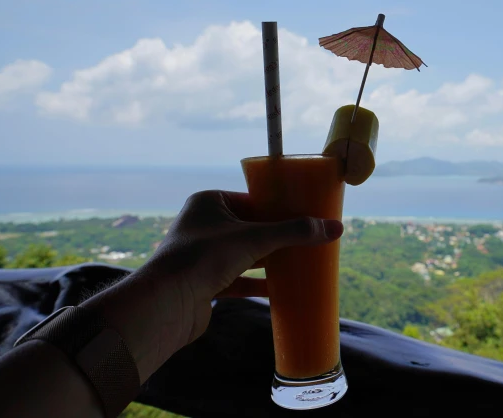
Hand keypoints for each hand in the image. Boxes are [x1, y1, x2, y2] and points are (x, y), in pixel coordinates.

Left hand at [82, 190, 342, 381]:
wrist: (166, 303)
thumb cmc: (205, 257)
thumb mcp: (255, 238)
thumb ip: (294, 232)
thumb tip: (335, 228)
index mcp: (208, 202)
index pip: (250, 199)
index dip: (276, 207)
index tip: (302, 215)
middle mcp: (202, 226)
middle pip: (248, 228)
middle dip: (275, 236)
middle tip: (305, 239)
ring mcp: (201, 256)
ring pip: (242, 255)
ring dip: (267, 260)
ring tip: (298, 262)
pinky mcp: (203, 284)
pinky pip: (236, 280)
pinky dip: (256, 283)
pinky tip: (278, 290)